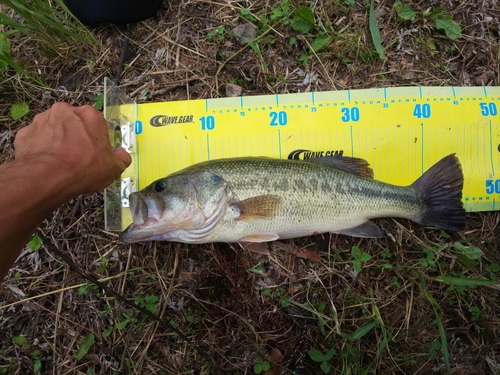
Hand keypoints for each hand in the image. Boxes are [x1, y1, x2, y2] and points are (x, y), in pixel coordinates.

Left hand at [14, 103, 130, 194]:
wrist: (46, 177)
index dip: (97, 140)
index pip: (98, 124)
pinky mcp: (25, 132)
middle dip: (76, 137)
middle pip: (75, 123)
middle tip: (79, 157)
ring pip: (54, 129)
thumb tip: (122, 155)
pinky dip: (40, 148)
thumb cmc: (82, 168)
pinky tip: (45, 163)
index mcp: (90, 115)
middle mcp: (66, 111)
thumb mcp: (113, 168)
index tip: (96, 153)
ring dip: (58, 141)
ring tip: (61, 162)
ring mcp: (43, 120)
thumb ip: (121, 159)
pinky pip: (36, 139)